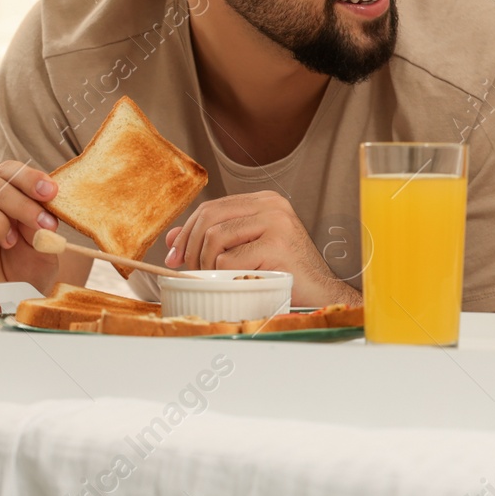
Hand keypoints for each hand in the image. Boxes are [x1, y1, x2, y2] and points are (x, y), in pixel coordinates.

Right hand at [0, 161, 61, 290]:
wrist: (6, 307)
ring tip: (11, 242)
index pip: (5, 171)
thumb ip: (40, 225)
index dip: (27, 177)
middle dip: (19, 203)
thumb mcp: (42, 246)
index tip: (51, 192)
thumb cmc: (23, 271)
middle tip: (43, 225)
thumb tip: (43, 207)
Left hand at [164, 190, 355, 307]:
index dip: (187, 232)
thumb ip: (214, 238)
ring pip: (214, 238)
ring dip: (206, 264)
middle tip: (188, 269)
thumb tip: (173, 239)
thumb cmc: (285, 273)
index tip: (176, 255)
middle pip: (209, 217)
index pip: (211, 207)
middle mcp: (272, 205)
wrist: (321, 294)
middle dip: (190, 247)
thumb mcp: (247, 249)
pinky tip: (239, 283)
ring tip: (217, 278)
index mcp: (265, 201)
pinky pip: (228, 261)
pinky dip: (225, 277)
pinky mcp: (276, 246)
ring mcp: (276, 223)